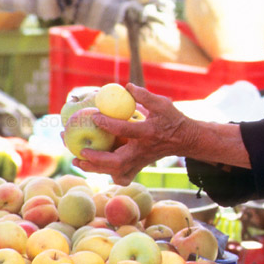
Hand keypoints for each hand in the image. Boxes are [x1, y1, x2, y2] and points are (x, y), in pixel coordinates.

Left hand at [72, 84, 192, 185]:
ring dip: (96, 168)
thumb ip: (144, 96)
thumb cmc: (172, 119)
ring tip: (77, 161)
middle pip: (117, 162)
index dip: (108, 123)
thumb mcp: (162, 104)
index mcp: (149, 132)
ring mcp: (141, 161)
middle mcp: (143, 151)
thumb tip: (126, 87)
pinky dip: (108, 175)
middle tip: (80, 151)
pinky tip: (96, 168)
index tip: (94, 116)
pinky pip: (122, 176)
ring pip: (116, 172)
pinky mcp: (139, 166)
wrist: (185, 139)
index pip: (125, 130)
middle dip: (97, 158)